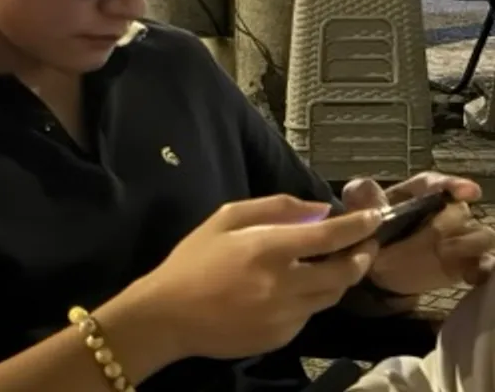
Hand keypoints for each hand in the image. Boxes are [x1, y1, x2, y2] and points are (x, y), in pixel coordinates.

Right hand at [144, 195, 381, 359]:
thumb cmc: (194, 259)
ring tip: (339, 261)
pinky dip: (313, 296)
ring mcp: (285, 316)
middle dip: (362, 255)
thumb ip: (274, 208)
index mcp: (268, 249)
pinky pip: (309, 313)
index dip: (358, 226)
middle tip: (367, 242)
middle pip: (343, 272)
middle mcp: (284, 284)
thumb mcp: (226, 218)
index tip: (375, 216)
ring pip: (332, 296)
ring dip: (342, 277)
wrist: (170, 314)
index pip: (329, 237)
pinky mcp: (281, 337)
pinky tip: (298, 286)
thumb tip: (318, 209)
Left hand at [343, 173, 494, 294]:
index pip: (437, 183)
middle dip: (445, 225)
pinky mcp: (462, 265)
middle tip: (422, 242)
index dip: (454, 185)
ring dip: (466, 245)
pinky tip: (470, 274)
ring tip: (442, 254)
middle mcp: (443, 210)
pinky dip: (483, 268)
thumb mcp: (355, 202)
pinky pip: (485, 263)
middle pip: (459, 211)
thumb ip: (362, 194)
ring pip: (480, 235)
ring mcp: (455, 237)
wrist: (371, 263)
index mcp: (416, 191)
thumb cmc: (366, 224)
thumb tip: (376, 198)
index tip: (469, 191)